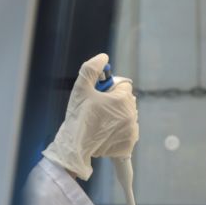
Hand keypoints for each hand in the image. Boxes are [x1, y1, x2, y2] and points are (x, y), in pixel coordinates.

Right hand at [43, 53, 138, 179]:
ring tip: (99, 123)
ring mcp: (131, 131)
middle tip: (97, 110)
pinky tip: (106, 134)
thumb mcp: (81, 88)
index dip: (109, 89)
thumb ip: (91, 68)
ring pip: (127, 116)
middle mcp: (131, 114)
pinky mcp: (128, 145)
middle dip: (114, 103)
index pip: (123, 85)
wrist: (74, 147)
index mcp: (123, 99)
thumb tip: (103, 57)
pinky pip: (127, 134)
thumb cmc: (77, 117)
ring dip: (117, 117)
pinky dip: (119, 133)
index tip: (98, 96)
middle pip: (126, 101)